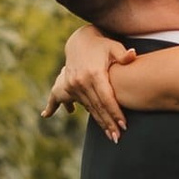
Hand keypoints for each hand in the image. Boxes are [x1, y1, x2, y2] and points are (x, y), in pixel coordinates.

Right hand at [44, 24, 131, 138]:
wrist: (81, 40)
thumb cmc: (102, 45)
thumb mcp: (113, 47)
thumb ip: (123, 54)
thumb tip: (132, 55)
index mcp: (94, 74)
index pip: (106, 98)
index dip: (115, 113)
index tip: (123, 126)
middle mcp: (81, 81)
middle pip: (97, 107)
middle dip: (108, 123)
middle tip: (117, 138)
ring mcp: (71, 84)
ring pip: (87, 108)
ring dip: (98, 122)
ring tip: (109, 134)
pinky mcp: (66, 86)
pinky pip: (64, 100)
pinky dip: (57, 108)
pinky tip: (46, 115)